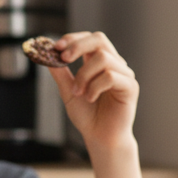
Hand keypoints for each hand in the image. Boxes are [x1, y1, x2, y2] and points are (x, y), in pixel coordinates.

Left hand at [48, 32, 138, 157]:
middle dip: (78, 46)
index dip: (73, 39)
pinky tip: (90, 98)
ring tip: (78, 93)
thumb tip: (47, 55)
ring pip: (103, 58)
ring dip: (84, 75)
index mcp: (99, 63)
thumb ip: (60, 73)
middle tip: (63, 58)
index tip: (56, 47)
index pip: (89, 39)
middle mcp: (114, 64)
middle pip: (99, 39)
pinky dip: (95, 87)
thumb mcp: (68, 92)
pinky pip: (111, 76)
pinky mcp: (130, 87)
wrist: (100, 138)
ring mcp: (124, 74)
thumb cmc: (88, 116)